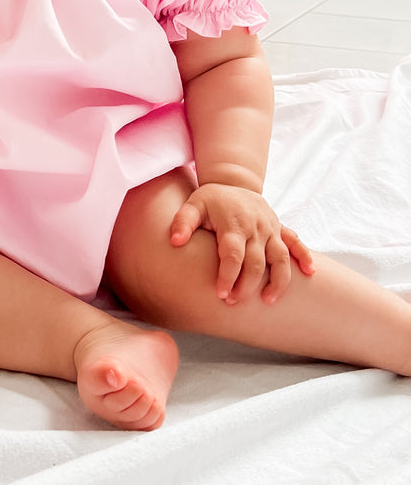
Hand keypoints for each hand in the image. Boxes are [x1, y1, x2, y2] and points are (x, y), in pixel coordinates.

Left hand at [169, 183, 315, 305]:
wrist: (234, 181)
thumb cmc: (211, 199)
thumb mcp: (193, 204)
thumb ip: (183, 221)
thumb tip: (175, 241)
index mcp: (234, 224)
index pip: (233, 255)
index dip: (228, 276)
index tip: (221, 294)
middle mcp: (256, 228)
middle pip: (257, 262)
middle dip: (247, 285)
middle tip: (234, 302)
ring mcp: (271, 229)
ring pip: (281, 258)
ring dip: (278, 281)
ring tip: (269, 301)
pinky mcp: (280, 229)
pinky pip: (296, 243)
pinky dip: (304, 257)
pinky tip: (310, 273)